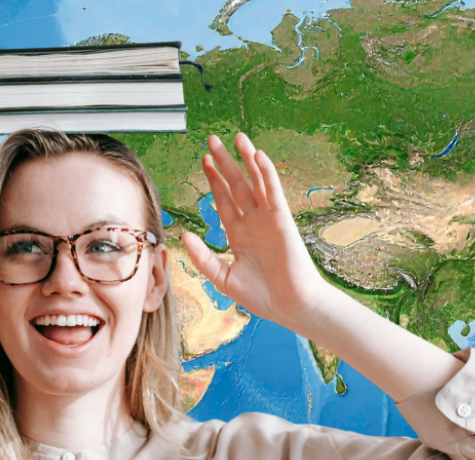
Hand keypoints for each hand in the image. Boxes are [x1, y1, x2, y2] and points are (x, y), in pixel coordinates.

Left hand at [182, 133, 336, 332]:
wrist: (290, 307)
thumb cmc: (261, 296)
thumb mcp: (223, 277)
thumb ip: (203, 257)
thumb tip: (184, 235)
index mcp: (238, 234)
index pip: (223, 200)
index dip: (213, 180)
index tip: (203, 161)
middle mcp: (252, 222)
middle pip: (236, 185)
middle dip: (224, 163)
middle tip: (212, 140)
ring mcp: (268, 219)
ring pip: (255, 182)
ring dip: (246, 159)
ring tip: (237, 137)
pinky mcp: (282, 220)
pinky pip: (274, 192)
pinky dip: (266, 174)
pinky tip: (258, 156)